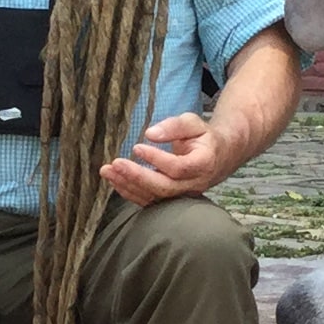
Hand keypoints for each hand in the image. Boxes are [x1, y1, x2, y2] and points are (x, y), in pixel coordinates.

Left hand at [102, 112, 232, 206]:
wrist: (217, 157)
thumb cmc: (203, 137)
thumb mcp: (193, 123)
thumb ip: (174, 126)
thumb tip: (150, 133)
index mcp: (203, 164)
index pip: (177, 167)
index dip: (156, 159)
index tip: (137, 146)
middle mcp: (193, 184)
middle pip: (164, 187)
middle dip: (137, 176)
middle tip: (115, 164)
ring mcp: (182, 196)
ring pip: (154, 197)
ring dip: (128, 185)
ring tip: (106, 171)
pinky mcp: (171, 200)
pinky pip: (149, 200)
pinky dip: (130, 192)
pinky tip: (114, 180)